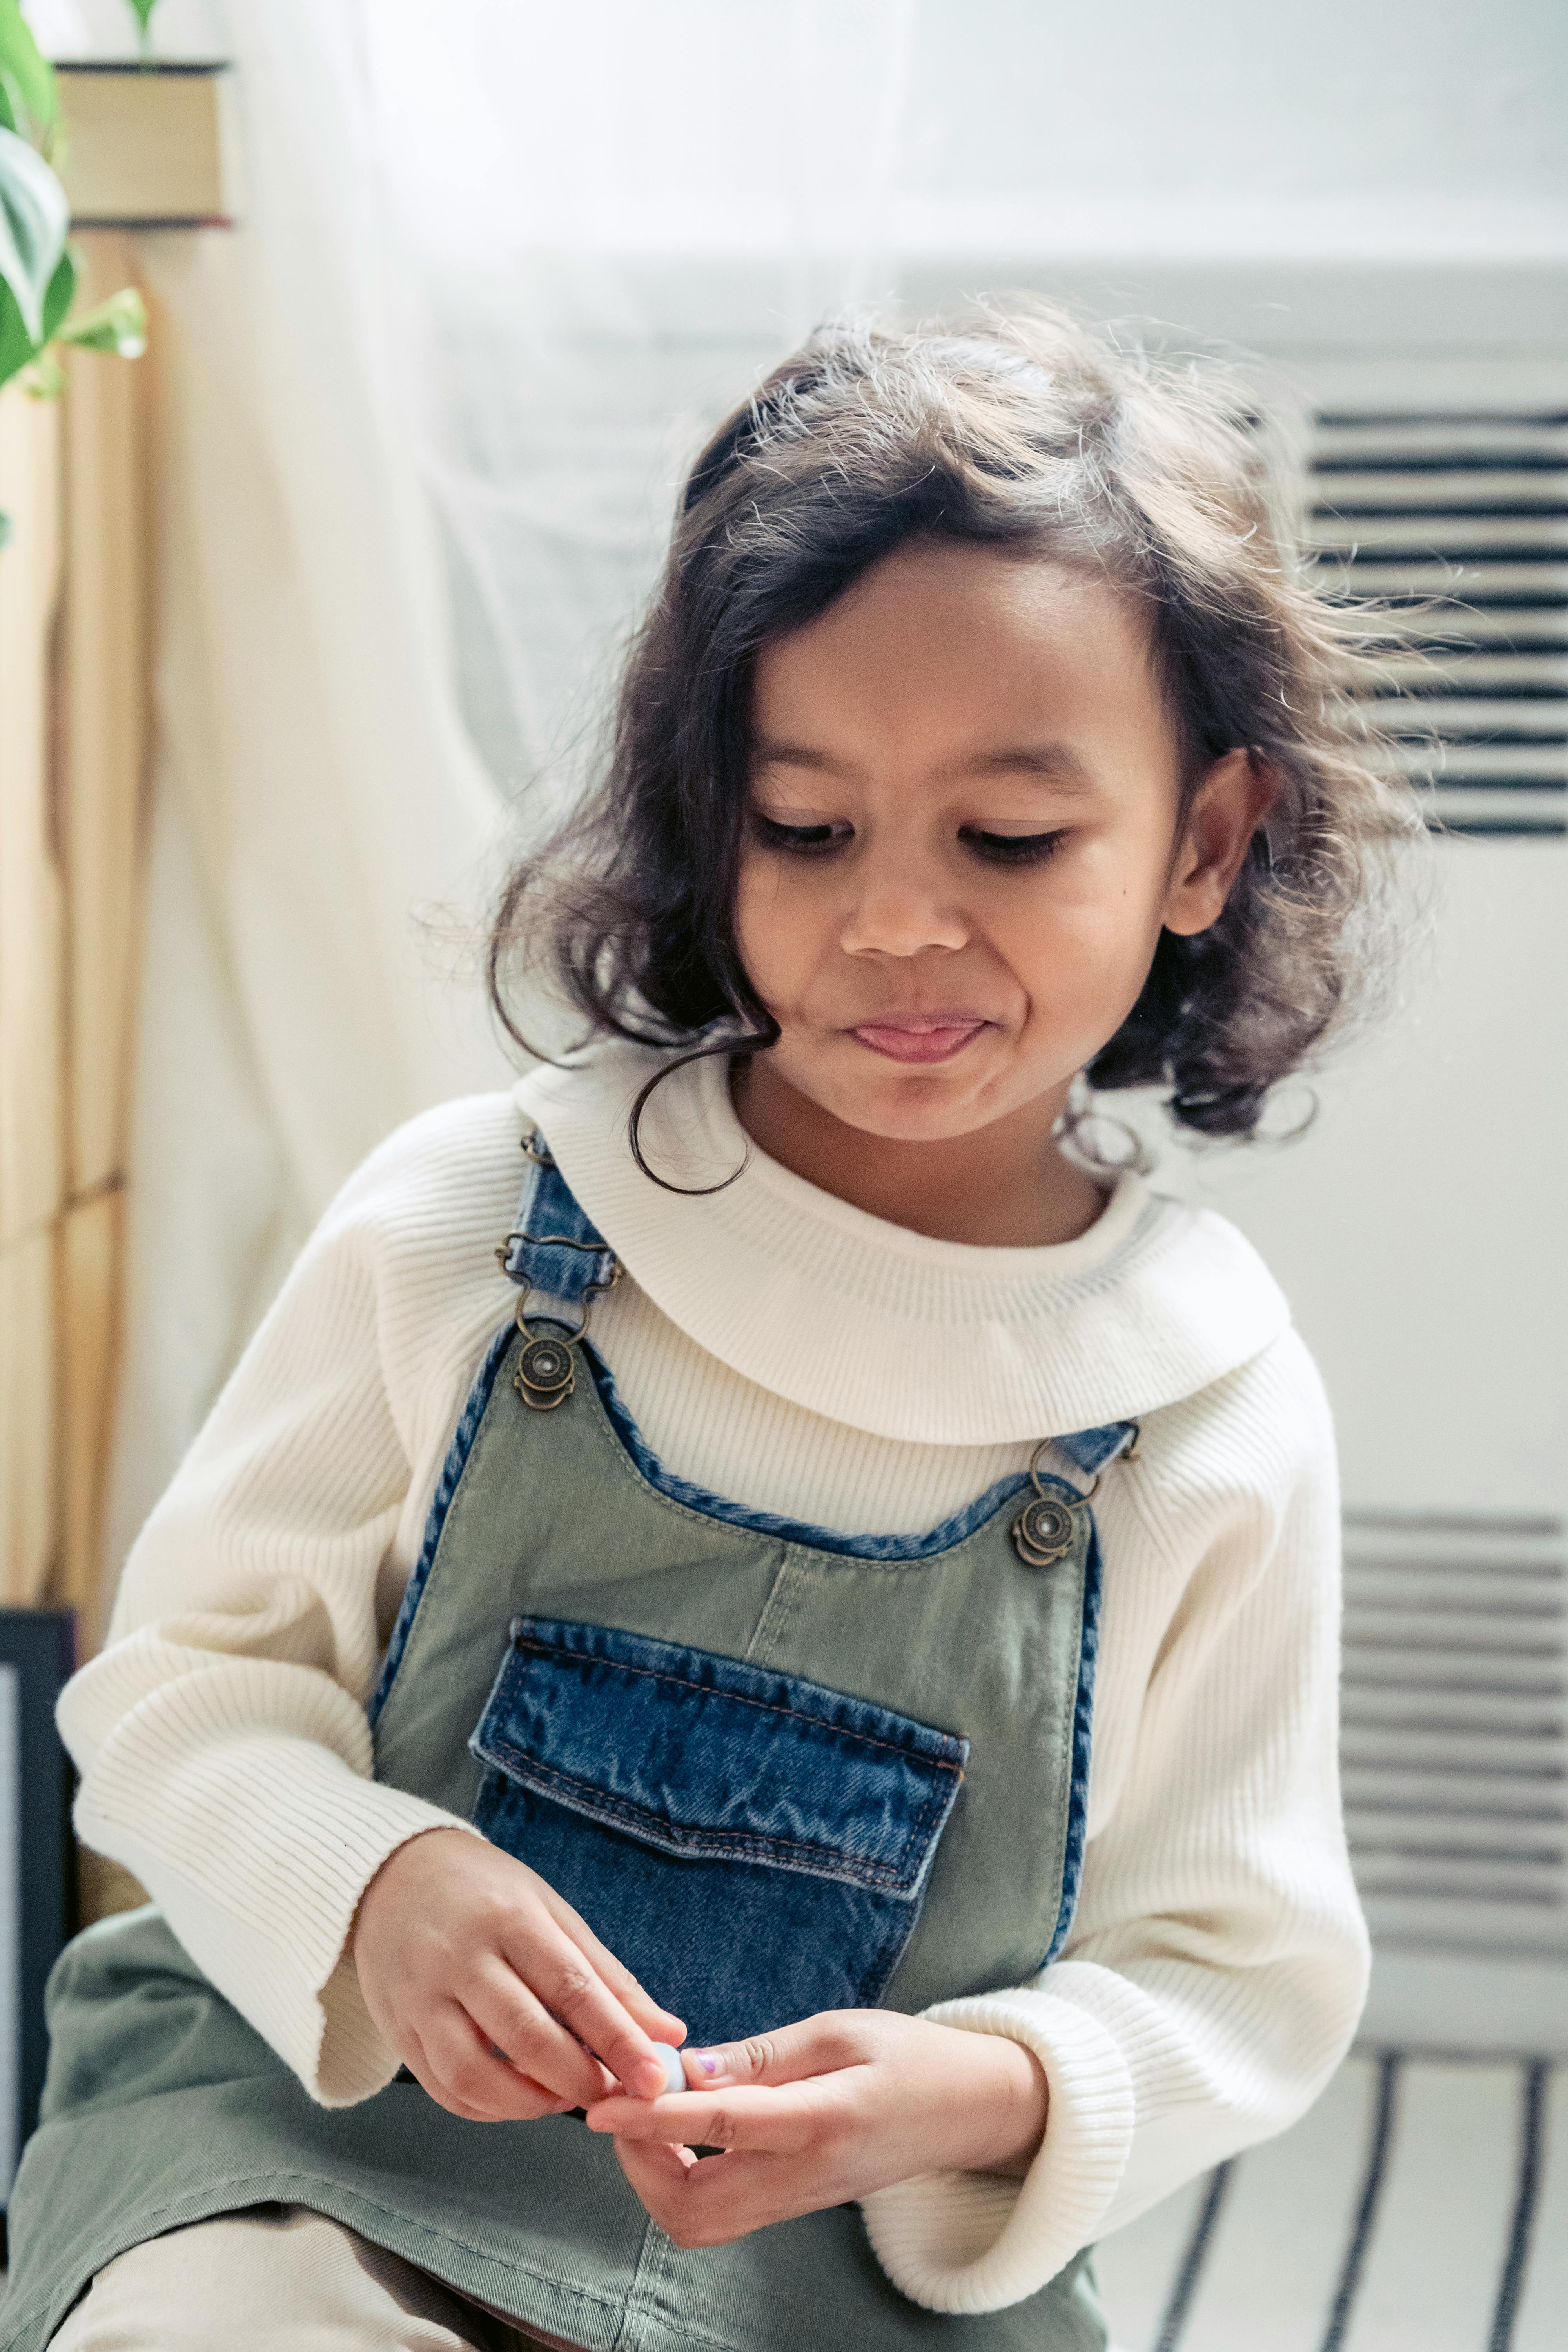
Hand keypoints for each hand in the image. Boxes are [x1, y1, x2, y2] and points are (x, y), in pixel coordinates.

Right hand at [351, 1828, 684, 2121]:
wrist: (392, 1876)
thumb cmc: (487, 1894)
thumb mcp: (551, 1913)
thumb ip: (607, 1976)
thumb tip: (668, 2032)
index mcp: (509, 1917)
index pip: (571, 1987)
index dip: (617, 2039)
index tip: (655, 2078)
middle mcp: (460, 1957)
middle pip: (524, 2036)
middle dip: (578, 2079)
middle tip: (612, 2095)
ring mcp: (421, 1996)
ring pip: (474, 2075)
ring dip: (529, 2103)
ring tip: (562, 2098)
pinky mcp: (397, 2028)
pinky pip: (443, 2088)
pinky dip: (487, 2107)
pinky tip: (518, 2098)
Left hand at [583, 2009, 1047, 2246]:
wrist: (967, 2110)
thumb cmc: (910, 2056)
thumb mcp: (841, 2031)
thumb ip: (763, 2055)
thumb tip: (690, 2068)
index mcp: (821, 2121)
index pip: (719, 2127)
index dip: (652, 2117)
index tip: (599, 2106)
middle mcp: (804, 2177)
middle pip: (693, 2208)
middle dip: (639, 2162)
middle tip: (626, 2102)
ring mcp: (798, 2202)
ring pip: (699, 2222)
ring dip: (655, 2176)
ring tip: (649, 2115)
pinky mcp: (794, 2207)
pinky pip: (719, 2215)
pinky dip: (680, 2181)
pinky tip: (679, 2132)